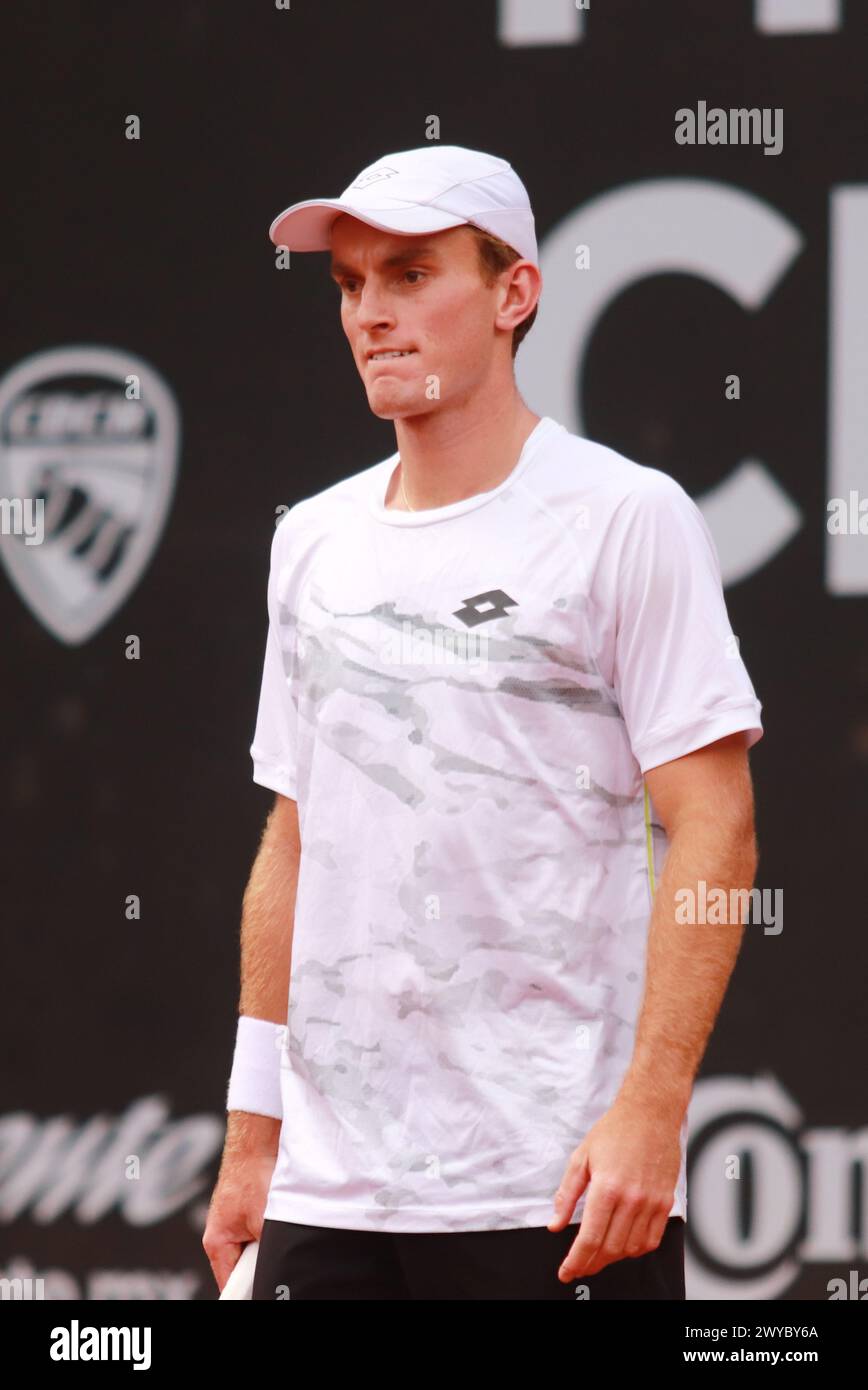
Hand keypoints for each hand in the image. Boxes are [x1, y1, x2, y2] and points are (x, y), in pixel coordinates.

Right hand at [202, 1140, 277, 1292]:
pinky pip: (259, 1232)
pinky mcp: (246, 1213)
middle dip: (261, 1263)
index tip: (264, 1290)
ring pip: (254, 1250)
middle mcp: (221, 1236)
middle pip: (242, 1268)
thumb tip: (275, 1267)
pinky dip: (270, 1227)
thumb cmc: (252, 1174)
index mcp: (216, 1243)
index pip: (230, 1284)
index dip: (249, 1290)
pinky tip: (278, 1214)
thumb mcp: (263, 1220)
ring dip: (267, 1242)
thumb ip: (266, 1249)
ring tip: (275, 1223)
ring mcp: (234, 1224)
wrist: (257, 1141)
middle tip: (273, 1246)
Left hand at [547, 1097, 681, 1280]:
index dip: (576, 1261)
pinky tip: (623, 1246)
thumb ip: (566, 1194)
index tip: (566, 1271)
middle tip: (579, 1266)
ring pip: (631, 1249)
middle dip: (591, 1264)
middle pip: (610, 1249)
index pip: (589, 1238)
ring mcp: (651, 1203)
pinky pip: (652, 1240)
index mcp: (607, 1188)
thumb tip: (555, 1223)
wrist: (650, 1114)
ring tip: (598, 1256)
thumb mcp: (581, 1157)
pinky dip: (636, 1250)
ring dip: (612, 1259)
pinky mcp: (665, 1203)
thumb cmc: (615, 1131)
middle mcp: (631, 1199)